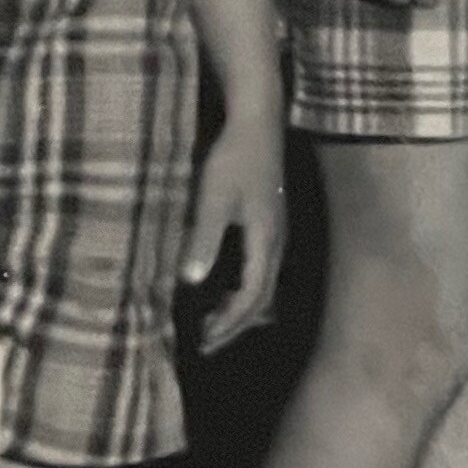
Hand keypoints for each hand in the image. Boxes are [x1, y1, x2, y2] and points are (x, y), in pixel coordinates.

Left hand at [181, 117, 287, 352]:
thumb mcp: (213, 199)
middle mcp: (276, 241)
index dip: (229, 321)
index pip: (251, 294)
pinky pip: (260, 268)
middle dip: (236, 324)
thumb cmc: (233, 159)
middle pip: (262, 295)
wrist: (256, 122)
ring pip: (263, 283)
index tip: (204, 340)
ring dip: (240, 308)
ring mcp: (275, 231)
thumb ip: (204, 240)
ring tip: (215, 324)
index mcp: (265, 240)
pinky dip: (243, 288)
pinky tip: (222, 286)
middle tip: (209, 345)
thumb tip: (191, 282)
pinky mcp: (268, 221)